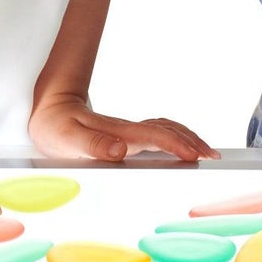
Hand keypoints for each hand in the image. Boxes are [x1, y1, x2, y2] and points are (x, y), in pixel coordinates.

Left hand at [28, 92, 220, 162]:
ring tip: (206, 151)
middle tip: (213, 155)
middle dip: (193, 141)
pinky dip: (176, 137)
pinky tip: (180, 145)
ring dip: (188, 137)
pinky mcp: (125, 133)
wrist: (49, 106)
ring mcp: (128, 130)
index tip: (194, 155)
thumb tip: (119, 150)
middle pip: (168, 130)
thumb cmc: (55, 125)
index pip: (154, 136)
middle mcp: (128, 130)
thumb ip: (92, 145)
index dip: (175, 145)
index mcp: (118, 132)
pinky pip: (158, 132)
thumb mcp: (66, 138)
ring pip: (166, 129)